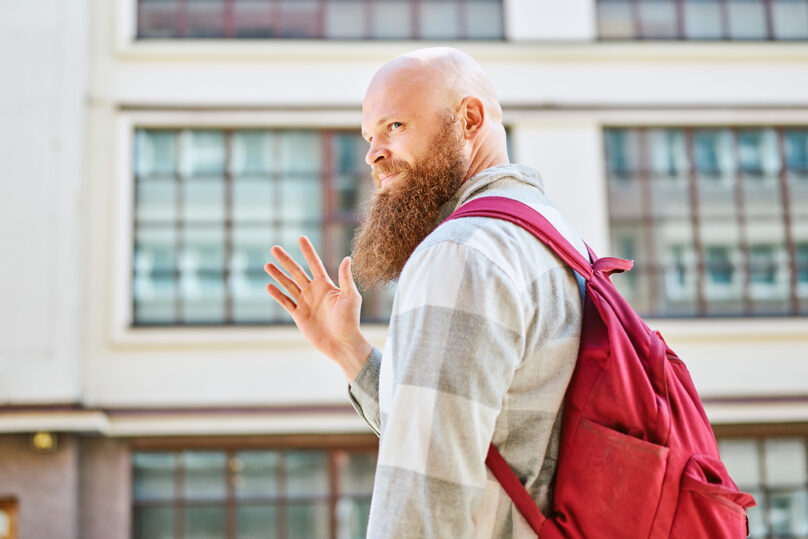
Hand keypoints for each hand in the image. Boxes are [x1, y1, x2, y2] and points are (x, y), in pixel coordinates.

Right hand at [265, 236, 371, 382]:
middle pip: (296, 272)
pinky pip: (285, 302)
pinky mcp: (299, 316)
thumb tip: (346, 257)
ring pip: (288, 285)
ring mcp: (305, 303)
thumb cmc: (350, 320)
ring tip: (267, 265)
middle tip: (274, 248)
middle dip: (286, 260)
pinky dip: (277, 294)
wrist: (342, 343)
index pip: (314, 264)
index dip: (308, 251)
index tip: (301, 237)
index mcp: (326, 285)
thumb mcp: (350, 296)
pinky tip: (269, 286)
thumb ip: (345, 277)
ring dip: (278, 275)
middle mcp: (314, 292)